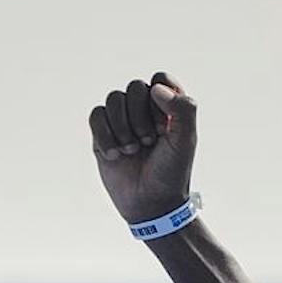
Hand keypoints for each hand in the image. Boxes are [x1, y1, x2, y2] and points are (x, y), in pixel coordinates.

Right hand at [88, 73, 196, 227]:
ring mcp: (123, 120)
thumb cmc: (171, 172)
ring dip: (123, 127)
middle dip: (141, 116)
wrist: (149, 203)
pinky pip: (96, 115)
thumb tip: (156, 87)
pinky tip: (115, 155)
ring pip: (113, 98)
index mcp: (169, 109)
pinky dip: (105, 135)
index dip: (161, 95)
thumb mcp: (185, 142)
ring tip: (133, 150)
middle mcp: (145, 111)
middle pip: (134, 87)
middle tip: (149, 142)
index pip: (161, 79)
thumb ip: (183, 110)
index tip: (165, 123)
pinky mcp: (103, 132)